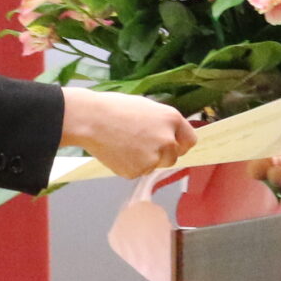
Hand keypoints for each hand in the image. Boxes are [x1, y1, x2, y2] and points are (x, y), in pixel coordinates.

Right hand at [60, 88, 197, 177]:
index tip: (172, 146)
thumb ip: (163, 123)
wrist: (90, 119)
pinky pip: (137, 172)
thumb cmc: (114, 108)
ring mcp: (153, 158)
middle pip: (172, 158)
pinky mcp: (137, 171)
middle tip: (139, 144)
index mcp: (172, 119)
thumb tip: (170, 136)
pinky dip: (128, 166)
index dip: (179, 144)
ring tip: (124, 144)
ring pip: (153, 166)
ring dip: (143, 160)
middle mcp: (167, 140)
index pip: (190, 141)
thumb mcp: (147, 108)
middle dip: (160, 155)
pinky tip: (117, 151)